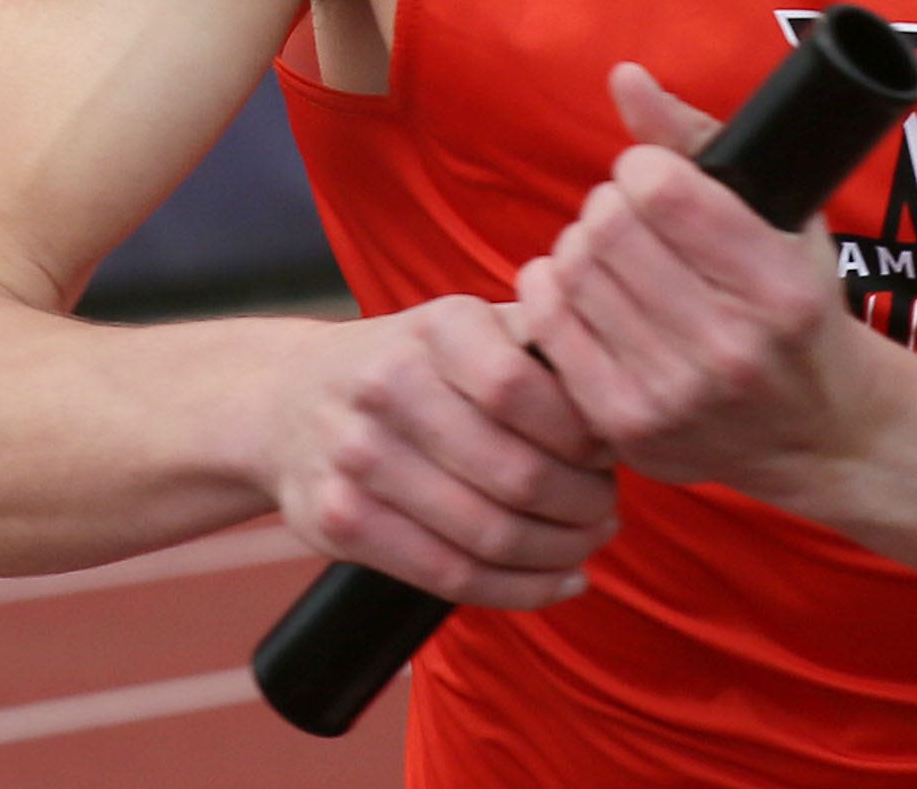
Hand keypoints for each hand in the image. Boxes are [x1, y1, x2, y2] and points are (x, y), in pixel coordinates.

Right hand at [272, 297, 616, 609]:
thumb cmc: (410, 364)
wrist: (284, 400)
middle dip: (585, 502)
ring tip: (590, 542)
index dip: (585, 431)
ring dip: (562, 551)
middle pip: (516, 473)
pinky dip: (522, 590)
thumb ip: (541, 341)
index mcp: (436, 328)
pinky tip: (561, 582)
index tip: (613, 449)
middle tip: (610, 508)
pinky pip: (450, 576)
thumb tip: (633, 384)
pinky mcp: (340, 524)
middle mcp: (389, 388)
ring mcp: (357, 460)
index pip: (525, 390)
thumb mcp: (464, 326)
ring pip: (488, 533)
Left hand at [515, 66, 889, 509]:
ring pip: (574, 274)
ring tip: (608, 251)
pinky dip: (553, 291)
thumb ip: (699, 141)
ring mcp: (675, 394)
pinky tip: (579, 287)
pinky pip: (551, 328)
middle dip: (608, 204)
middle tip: (626, 212)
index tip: (651, 175)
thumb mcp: (781, 218)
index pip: (662, 191)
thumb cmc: (797, 307)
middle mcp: (729, 345)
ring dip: (581, 245)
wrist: (819, 431)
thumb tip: (624, 77)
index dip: (641, 167)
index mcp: (779, 287)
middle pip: (608, 230)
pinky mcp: (627, 427)